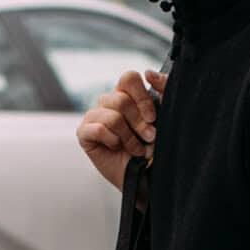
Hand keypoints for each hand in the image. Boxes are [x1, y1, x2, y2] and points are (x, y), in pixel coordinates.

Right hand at [78, 68, 163, 190]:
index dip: (142, 97)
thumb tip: (149, 73)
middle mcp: (108, 102)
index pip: (129, 78)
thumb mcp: (165, 117)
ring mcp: (94, 116)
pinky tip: (116, 148)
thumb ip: (164, 90)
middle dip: (139, 123)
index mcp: (126, 94)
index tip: (152, 117)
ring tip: (136, 149)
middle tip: (148, 138)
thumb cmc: (153, 147)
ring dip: (129, 137)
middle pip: (121, 99)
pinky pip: (99, 129)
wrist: (145, 177)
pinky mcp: (84, 132)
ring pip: (112, 116)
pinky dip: (113, 141)